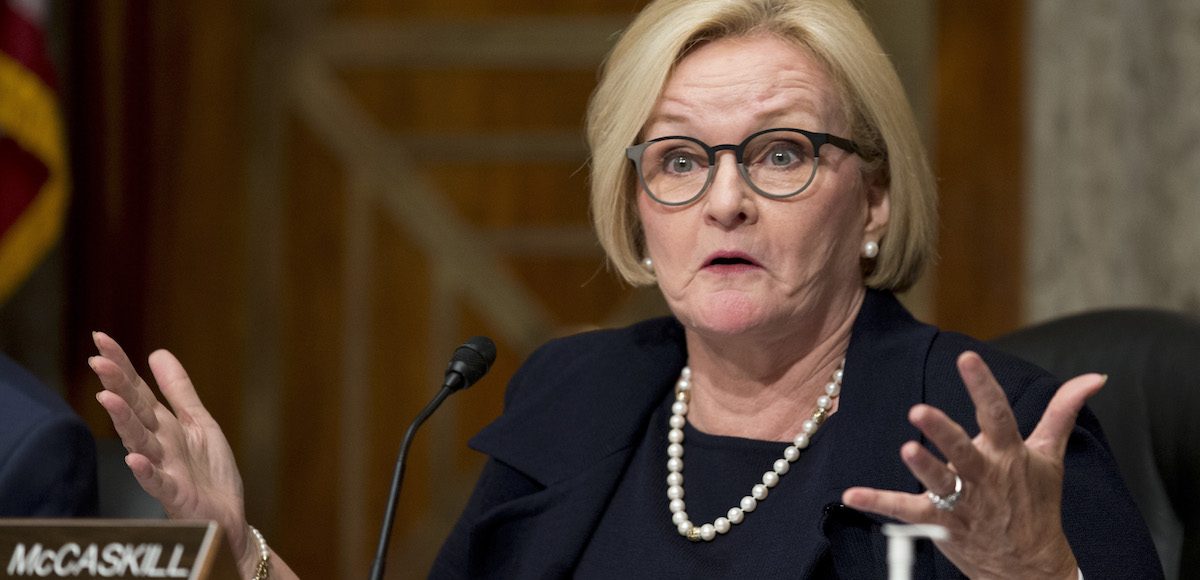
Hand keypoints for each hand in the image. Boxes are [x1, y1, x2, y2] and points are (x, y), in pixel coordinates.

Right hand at [90, 332, 259, 576]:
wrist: (226, 515)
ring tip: (108, 399)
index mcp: (165, 425)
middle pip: (135, 411)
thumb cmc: (208, 472)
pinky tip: (134, 457)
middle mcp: (159, 444)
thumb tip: (157, 352)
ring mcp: (165, 469)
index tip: (100, 338)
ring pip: (140, 442)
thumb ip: (178, 391)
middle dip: (118, 386)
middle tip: (97, 360)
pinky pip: (158, 482)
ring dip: (124, 421)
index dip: (122, 366)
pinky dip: (146, 470)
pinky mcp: (176, 494)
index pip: (138, 390)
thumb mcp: (198, 422)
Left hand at [842, 351, 1103, 578]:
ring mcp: (963, 502)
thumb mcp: (1050, 456)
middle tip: (919, 411)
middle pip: (963, 450)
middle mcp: (985, 476)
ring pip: (940, 483)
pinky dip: (878, 502)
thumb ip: (1062, 412)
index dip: (982, 386)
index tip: (967, 358)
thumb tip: (1093, 378)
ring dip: (923, 468)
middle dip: (943, 432)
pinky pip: (906, 512)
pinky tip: (851, 494)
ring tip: (907, 449)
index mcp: (1008, 454)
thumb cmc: (1036, 502)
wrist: (1030, 564)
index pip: (997, 414)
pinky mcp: (941, 523)